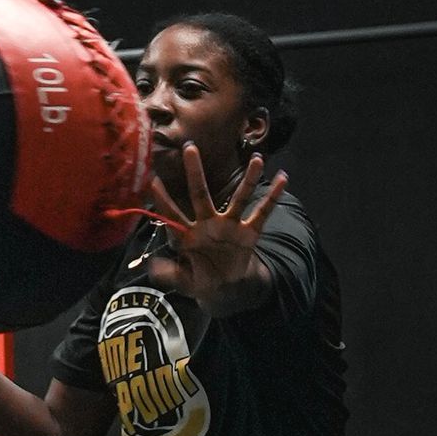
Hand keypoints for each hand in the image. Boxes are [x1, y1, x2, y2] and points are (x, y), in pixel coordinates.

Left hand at [144, 147, 285, 302]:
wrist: (225, 287)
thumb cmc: (201, 280)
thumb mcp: (184, 282)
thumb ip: (171, 274)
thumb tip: (153, 266)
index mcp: (188, 234)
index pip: (172, 214)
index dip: (163, 199)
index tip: (153, 180)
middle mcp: (208, 223)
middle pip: (200, 193)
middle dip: (194, 172)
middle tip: (190, 147)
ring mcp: (229, 225)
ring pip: (239, 197)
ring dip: (249, 179)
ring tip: (258, 159)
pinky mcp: (249, 232)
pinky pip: (263, 212)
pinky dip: (273, 197)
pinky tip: (283, 179)